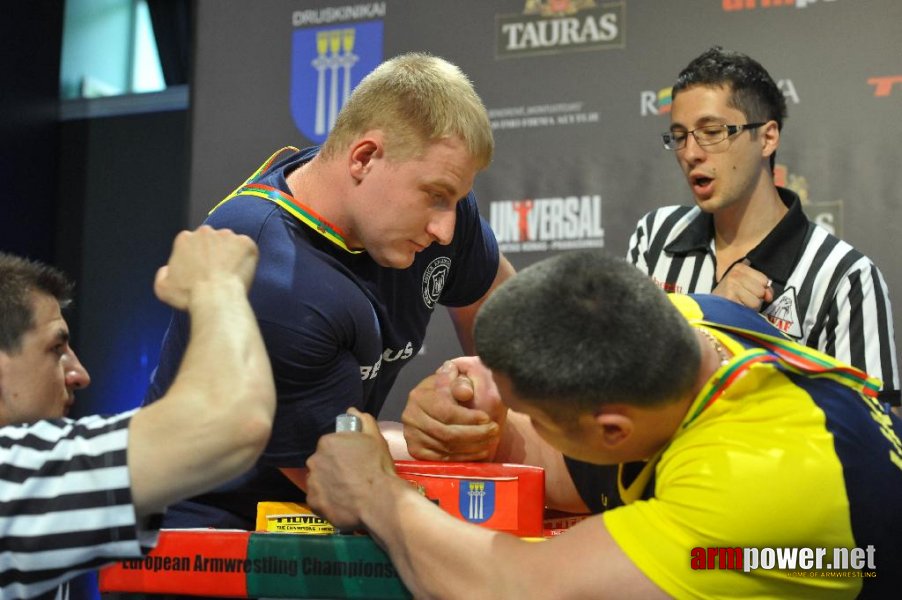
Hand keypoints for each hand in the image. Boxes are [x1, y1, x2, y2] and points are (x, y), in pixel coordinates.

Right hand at [154, 226, 258, 309]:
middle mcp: (205, 232)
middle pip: (211, 240)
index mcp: (184, 239)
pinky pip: (247, 248)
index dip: (198, 258)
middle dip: (214, 253)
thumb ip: (163, 273)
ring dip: (231, 254)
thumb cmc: (189, 295)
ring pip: (230, 243)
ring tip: (230, 274)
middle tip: (217, 272)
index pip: (192, 244)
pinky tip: (241, 272)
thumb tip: (167, 269)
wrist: (216, 298)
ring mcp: (227, 235)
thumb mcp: (163, 287)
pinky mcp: (245, 243)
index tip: (202, 271)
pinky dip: (246, 258)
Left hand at [306, 408, 393, 528]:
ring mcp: (312, 482)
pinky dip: (327, 501)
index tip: (353, 461)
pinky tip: (342, 503)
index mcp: (327, 442)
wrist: (378, 501)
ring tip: (347, 492)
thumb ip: (363, 421)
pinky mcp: (313, 503)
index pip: (330, 445)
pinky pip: (318, 499)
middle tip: (351, 477)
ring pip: (319, 481)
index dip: (342, 453)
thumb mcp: (376, 439)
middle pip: (322, 462)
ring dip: (329, 484)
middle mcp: (314, 460)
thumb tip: (352, 411)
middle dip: (333, 468)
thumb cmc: (378, 468)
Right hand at [401, 357, 504, 461]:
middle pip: (447, 433)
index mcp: (419, 396)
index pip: (446, 412)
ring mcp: (412, 436)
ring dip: (473, 447)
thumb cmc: (448, 389)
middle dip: (475, 434)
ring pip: (447, 448)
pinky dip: (463, 458)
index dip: (469, 418)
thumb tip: (466, 392)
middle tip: (494, 431)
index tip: (488, 418)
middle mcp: (411, 417)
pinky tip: (479, 451)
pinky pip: (442, 459)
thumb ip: (461, 383)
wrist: (434, 401)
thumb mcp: (455, 379)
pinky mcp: (416, 452)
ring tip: (490, 441)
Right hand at [713, 260, 772, 309]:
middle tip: (744, 298)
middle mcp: (735, 275)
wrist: (711, 306)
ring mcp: (731, 286)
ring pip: (756, 301)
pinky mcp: (729, 298)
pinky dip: (745, 311)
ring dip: (751, 306)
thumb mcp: (747, 284)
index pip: (764, 279)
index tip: (750, 290)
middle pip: (761, 290)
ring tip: (740, 303)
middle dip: (756, 298)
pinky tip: (737, 308)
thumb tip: (769, 296)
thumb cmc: (731, 296)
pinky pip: (749, 308)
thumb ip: (763, 287)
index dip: (761, 288)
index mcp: (740, 267)